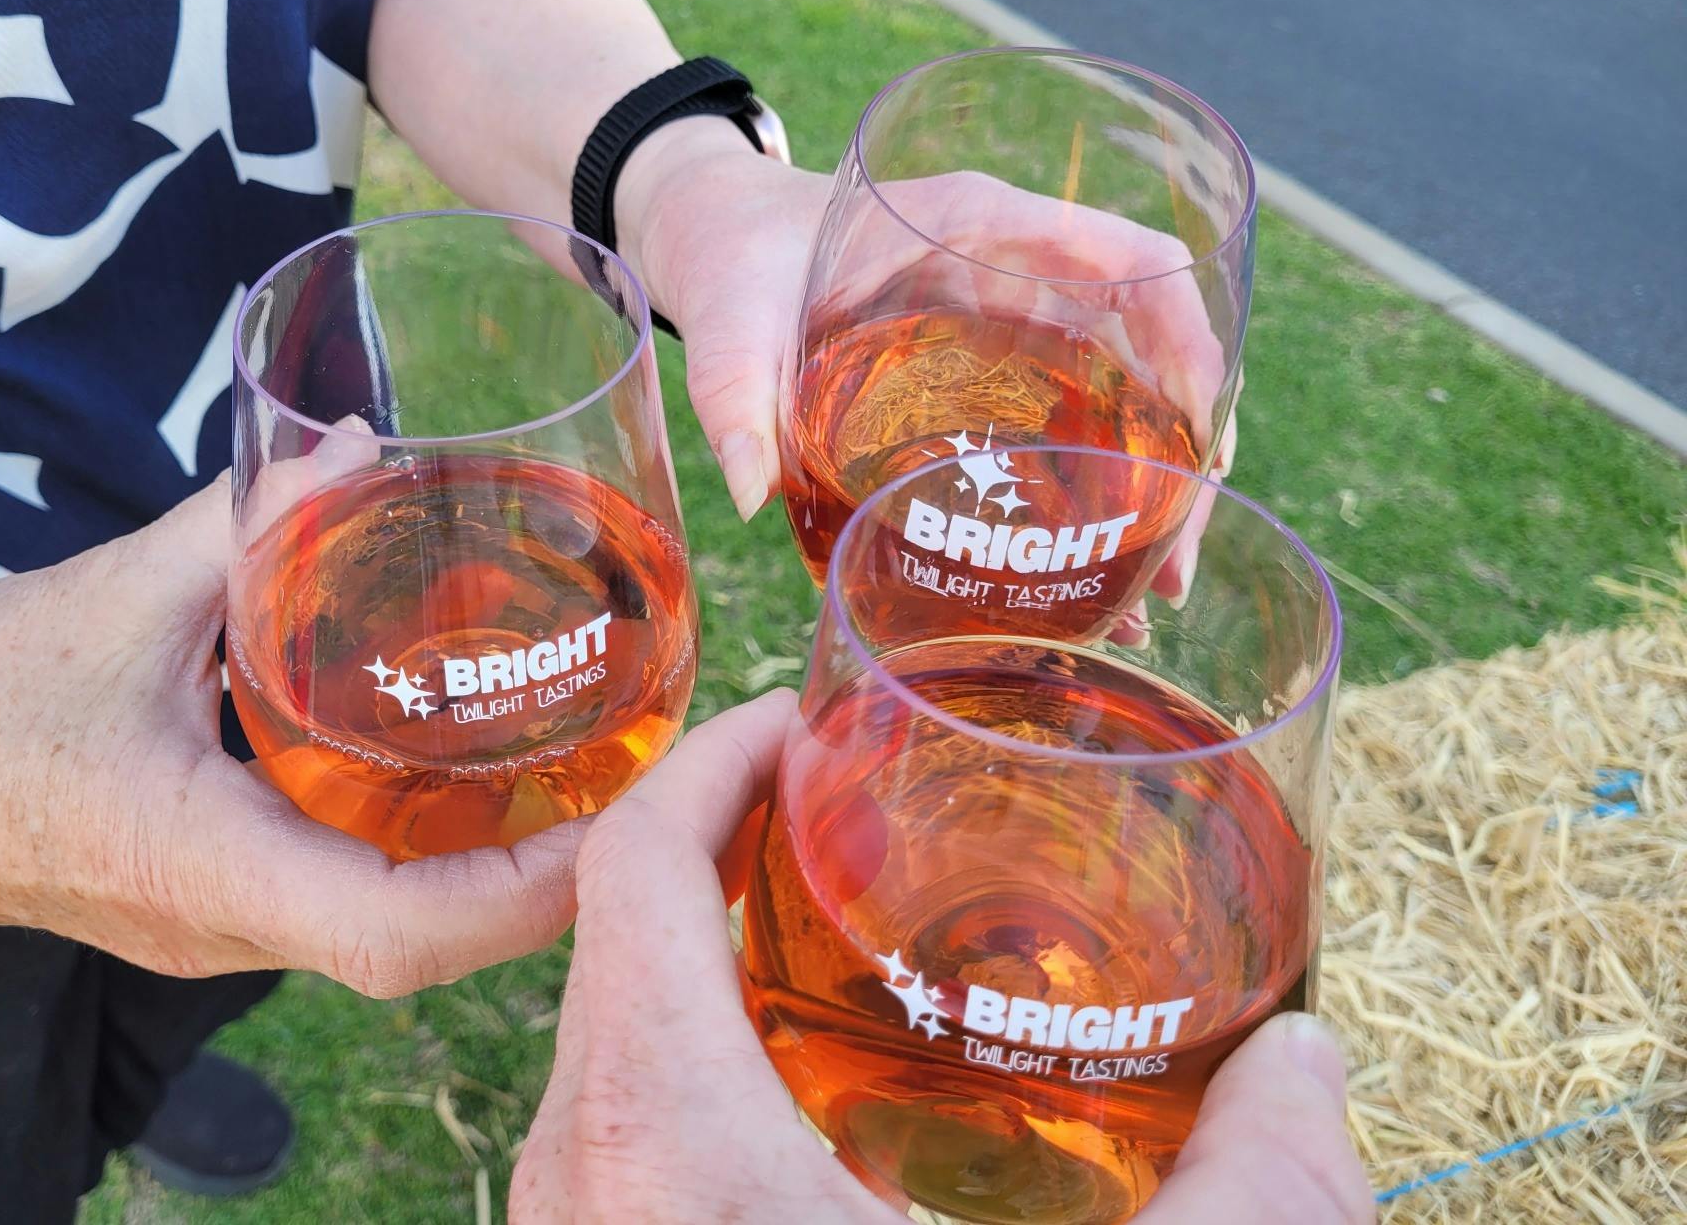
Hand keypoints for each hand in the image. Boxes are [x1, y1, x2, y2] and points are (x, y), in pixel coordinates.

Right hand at [0, 479, 581, 996]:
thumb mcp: (112, 597)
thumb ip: (244, 520)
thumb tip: (357, 445)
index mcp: (207, 869)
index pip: (405, 930)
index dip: (530, 888)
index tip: (622, 814)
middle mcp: (229, 923)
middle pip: (427, 942)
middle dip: (546, 875)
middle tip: (634, 770)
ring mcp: (220, 925)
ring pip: (393, 928)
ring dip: (495, 867)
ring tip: (582, 766)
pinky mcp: (208, 900)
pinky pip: (345, 895)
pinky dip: (424, 847)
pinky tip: (465, 768)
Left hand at [509, 692, 1370, 1224]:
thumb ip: (1259, 1206)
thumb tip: (1315, 1070)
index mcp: (652, 1132)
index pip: (629, 861)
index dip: (711, 755)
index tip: (802, 710)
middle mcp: (568, 1173)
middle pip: (613, 933)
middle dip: (724, 842)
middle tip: (850, 800)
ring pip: (608, 1037)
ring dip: (705, 956)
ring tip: (833, 923)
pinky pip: (613, 1128)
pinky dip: (691, 1061)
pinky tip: (808, 1098)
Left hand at [621, 135, 1237, 598]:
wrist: (713, 239)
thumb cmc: (731, 256)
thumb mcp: (725, 317)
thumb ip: (730, 389)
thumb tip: (748, 493)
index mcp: (980, 223)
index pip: (1133, 257)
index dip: (1190, 339)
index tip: (1200, 435)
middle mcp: (1018, 268)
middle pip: (1153, 347)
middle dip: (1183, 454)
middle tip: (1171, 570)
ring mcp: (1013, 320)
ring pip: (1124, 396)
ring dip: (1150, 488)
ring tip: (1147, 599)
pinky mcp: (990, 369)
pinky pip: (1072, 422)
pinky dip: (1093, 493)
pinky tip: (1085, 575)